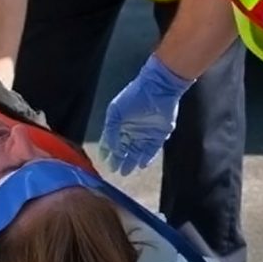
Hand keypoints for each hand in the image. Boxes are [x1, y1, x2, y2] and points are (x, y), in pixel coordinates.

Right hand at [99, 54, 193, 175]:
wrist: (158, 89)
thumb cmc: (134, 97)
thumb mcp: (116, 113)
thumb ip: (112, 132)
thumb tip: (112, 149)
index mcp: (120, 123)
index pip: (111, 141)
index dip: (107, 151)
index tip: (104, 161)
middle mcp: (132, 129)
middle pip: (124, 149)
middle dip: (118, 160)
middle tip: (114, 171)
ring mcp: (145, 133)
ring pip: (136, 152)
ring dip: (130, 162)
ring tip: (125, 172)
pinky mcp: (159, 135)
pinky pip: (151, 150)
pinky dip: (146, 158)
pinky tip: (140, 165)